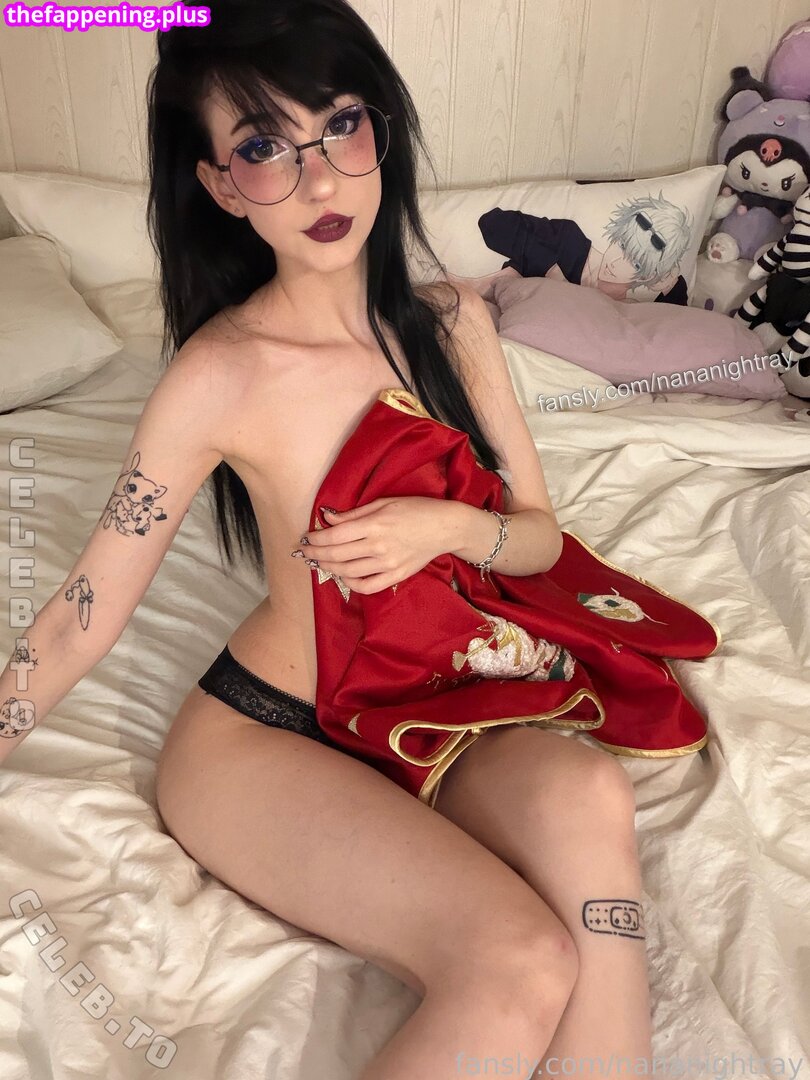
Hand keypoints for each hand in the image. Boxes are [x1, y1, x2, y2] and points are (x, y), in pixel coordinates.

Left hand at [293, 497, 450, 594]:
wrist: (445, 527)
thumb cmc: (415, 509)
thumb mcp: (383, 503)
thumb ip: (353, 514)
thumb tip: (327, 518)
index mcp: (374, 524)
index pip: (334, 536)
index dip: (315, 539)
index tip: (306, 538)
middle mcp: (379, 546)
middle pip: (336, 555)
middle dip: (315, 554)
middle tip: (304, 552)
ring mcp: (388, 564)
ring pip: (348, 572)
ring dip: (328, 568)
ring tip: (320, 562)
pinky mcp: (396, 576)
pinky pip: (367, 586)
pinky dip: (351, 583)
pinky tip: (344, 575)